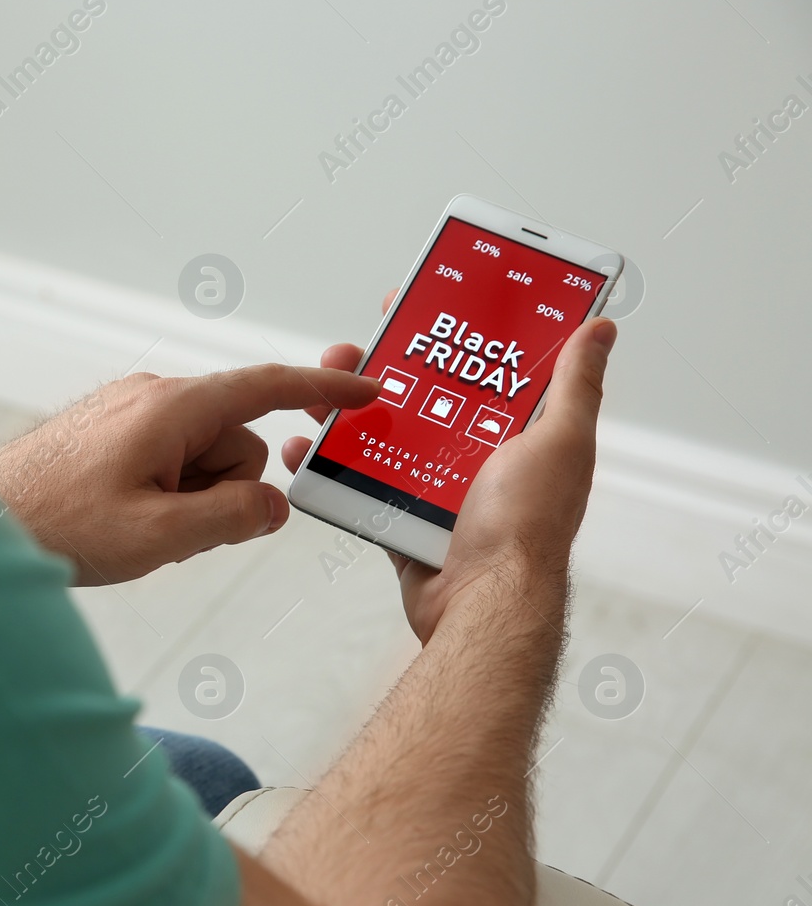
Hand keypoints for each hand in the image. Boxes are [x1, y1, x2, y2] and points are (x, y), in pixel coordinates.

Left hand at [0, 364, 379, 584]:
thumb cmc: (54, 525)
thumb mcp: (160, 535)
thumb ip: (232, 518)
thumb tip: (273, 507)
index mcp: (171, 407)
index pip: (265, 386)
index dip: (323, 389)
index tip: (367, 389)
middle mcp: (152, 396)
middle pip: (236, 441)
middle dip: (226, 490)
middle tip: (174, 529)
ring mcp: (128, 412)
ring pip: (202, 457)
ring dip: (191, 498)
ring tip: (136, 528)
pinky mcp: (110, 431)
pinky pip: (168, 459)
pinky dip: (165, 493)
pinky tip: (122, 519)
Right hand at [280, 292, 616, 642]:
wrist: (479, 602)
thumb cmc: (524, 527)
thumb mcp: (558, 441)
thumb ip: (573, 385)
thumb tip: (599, 329)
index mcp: (521, 435)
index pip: (486, 368)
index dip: (456, 333)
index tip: (423, 302)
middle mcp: (481, 460)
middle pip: (426, 398)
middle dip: (385, 368)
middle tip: (354, 347)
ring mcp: (439, 490)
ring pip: (387, 435)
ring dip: (348, 410)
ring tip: (319, 389)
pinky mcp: (404, 520)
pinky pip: (362, 483)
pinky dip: (331, 465)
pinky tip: (306, 446)